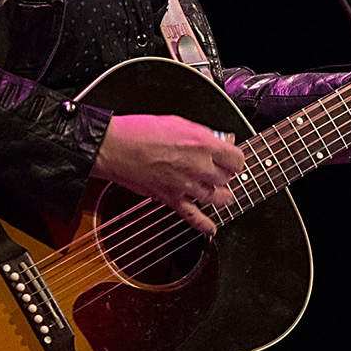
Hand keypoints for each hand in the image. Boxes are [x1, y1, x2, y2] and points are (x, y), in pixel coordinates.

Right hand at [90, 113, 244, 233]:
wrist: (114, 147)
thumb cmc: (140, 131)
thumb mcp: (179, 122)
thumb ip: (206, 133)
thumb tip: (224, 139)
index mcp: (202, 144)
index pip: (237, 159)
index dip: (236, 159)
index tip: (232, 159)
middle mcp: (198, 166)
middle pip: (227, 178)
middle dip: (226, 175)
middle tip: (221, 172)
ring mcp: (185, 185)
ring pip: (216, 197)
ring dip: (222, 196)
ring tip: (223, 195)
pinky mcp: (171, 199)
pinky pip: (193, 216)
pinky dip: (204, 225)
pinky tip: (211, 228)